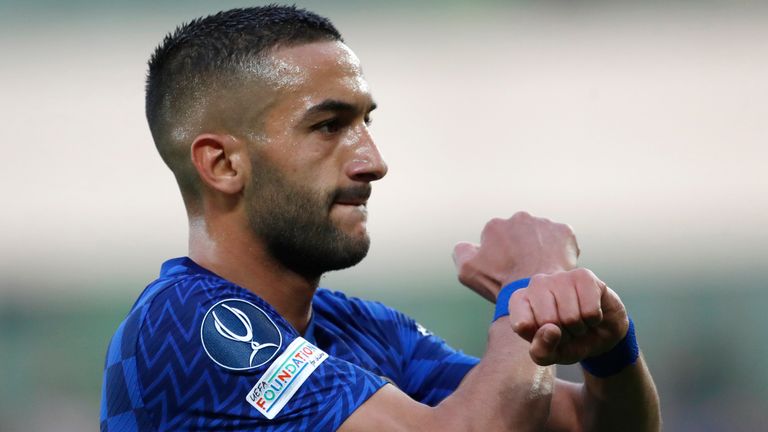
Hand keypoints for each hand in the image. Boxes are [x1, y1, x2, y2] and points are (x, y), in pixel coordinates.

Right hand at [452, 212, 579, 301]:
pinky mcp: (564, 231)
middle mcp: (519, 217)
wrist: (534, 289)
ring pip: (540, 235)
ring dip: (539, 247)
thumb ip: (460, 252)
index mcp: (495, 225)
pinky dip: (559, 250)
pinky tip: (554, 266)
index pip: (497, 238)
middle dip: (520, 247)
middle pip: (519, 233)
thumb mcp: (467, 270)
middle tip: (524, 270)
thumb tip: (465, 245)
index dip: (500, 256)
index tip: (505, 271)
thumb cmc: (500, 282)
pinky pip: (561, 240)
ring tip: (540, 270)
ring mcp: (543, 223)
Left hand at [509, 268, 628, 365]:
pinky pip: (590, 311)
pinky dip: (594, 319)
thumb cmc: (567, 341)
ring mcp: (560, 276)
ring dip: (579, 328)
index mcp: (519, 301)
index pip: (521, 325)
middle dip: (563, 334)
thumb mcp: (551, 355)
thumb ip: (542, 351)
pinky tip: (591, 312)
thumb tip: (551, 330)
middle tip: (566, 329)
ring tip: (578, 321)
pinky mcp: (584, 276)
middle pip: (548, 320)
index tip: (546, 335)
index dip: (539, 339)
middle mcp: (536, 284)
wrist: (600, 332)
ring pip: (571, 316)